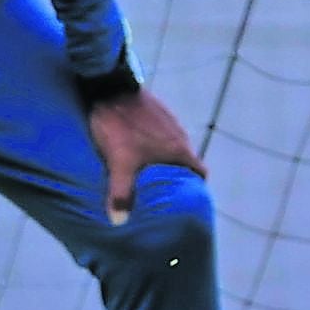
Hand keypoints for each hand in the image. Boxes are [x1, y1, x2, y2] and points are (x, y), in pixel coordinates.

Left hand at [83, 81, 203, 225]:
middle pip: (187, 161)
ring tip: (147, 171)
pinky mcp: (156, 111)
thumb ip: (121, 194)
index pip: (200, 172)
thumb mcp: (119, 163)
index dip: (196, 186)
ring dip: (164, 158)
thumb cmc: (120, 127)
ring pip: (173, 147)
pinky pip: (161, 134)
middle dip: (178, 176)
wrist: (109, 87)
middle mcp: (180, 135)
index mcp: (180, 150)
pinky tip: (136, 148)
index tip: (187, 197)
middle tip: (163, 190)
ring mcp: (169, 121)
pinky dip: (154, 144)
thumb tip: (119, 222)